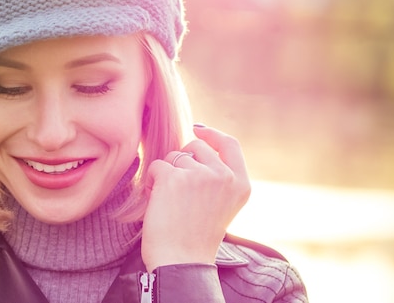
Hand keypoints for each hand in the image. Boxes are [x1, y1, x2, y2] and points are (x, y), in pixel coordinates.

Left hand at [141, 125, 250, 271]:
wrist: (182, 262)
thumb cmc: (196, 238)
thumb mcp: (222, 206)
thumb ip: (218, 178)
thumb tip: (197, 146)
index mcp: (241, 184)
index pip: (231, 145)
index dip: (213, 134)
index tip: (198, 130)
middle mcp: (224, 176)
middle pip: (197, 146)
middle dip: (182, 160)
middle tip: (178, 190)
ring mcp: (200, 174)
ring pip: (175, 156)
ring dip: (167, 175)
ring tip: (172, 203)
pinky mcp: (174, 177)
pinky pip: (158, 166)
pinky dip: (153, 182)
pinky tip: (159, 203)